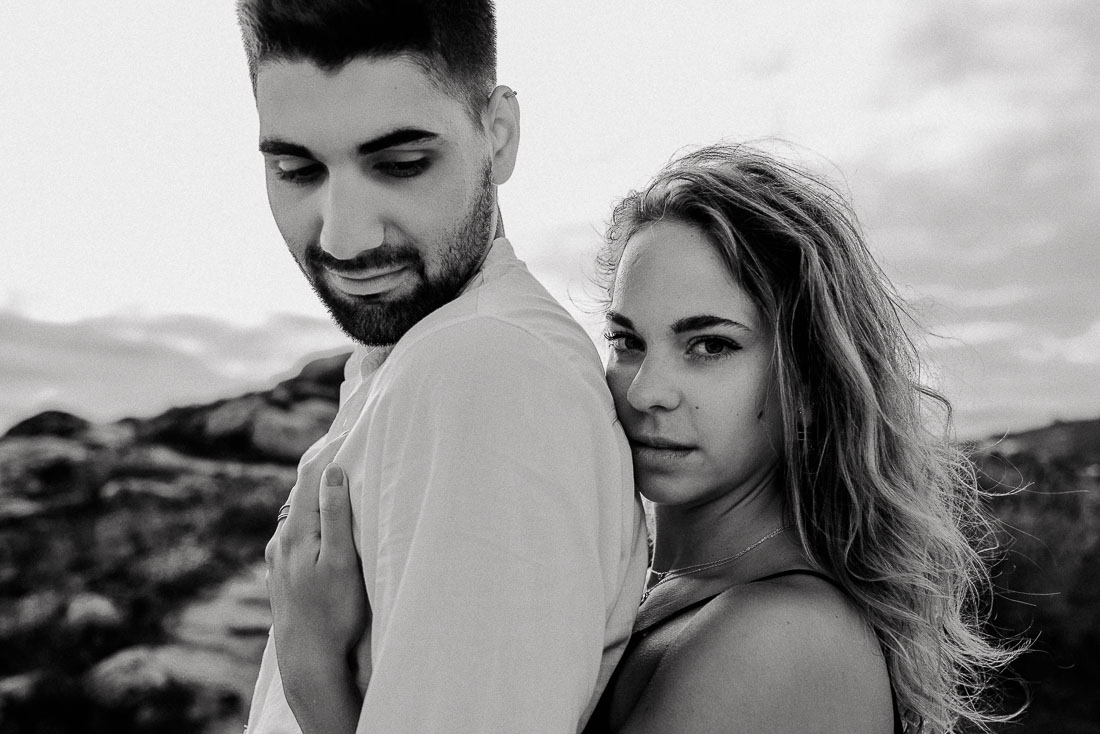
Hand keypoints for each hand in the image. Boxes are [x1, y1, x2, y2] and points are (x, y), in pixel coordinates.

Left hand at [266, 451, 367, 729]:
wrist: (307, 660)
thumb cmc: (334, 612)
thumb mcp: (342, 561)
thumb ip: (335, 515)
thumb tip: (332, 472)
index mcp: (296, 532)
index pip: (309, 477)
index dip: (327, 451)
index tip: (345, 428)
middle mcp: (280, 540)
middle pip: (299, 493)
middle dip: (319, 469)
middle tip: (341, 444)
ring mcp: (277, 559)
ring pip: (295, 514)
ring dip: (313, 494)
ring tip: (332, 477)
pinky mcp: (281, 575)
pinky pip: (294, 534)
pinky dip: (308, 518)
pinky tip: (317, 523)